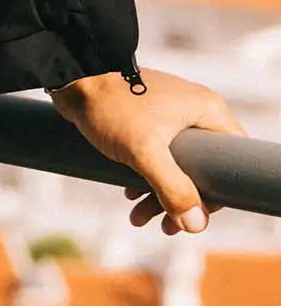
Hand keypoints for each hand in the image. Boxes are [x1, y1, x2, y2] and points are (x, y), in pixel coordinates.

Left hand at [48, 65, 245, 235]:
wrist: (73, 77)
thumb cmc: (111, 107)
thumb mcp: (144, 151)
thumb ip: (173, 188)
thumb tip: (196, 225)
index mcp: (207, 110)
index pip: (232, 160)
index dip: (217, 193)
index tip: (195, 214)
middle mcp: (194, 111)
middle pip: (203, 168)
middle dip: (182, 201)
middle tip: (165, 228)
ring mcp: (171, 114)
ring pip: (177, 165)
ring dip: (160, 195)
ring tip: (138, 218)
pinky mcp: (149, 119)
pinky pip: (158, 156)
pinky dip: (147, 177)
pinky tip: (129, 194)